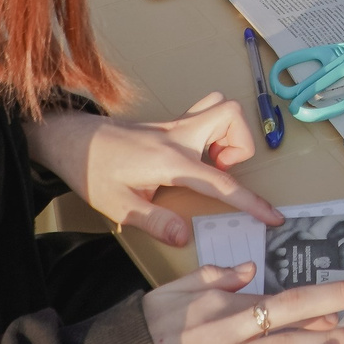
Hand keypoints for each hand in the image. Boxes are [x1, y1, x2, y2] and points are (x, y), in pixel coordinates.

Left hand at [26, 94, 283, 246]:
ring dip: (227, 132)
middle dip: (240, 143)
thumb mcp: (119, 205)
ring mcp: (174, 124)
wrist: (69, 139)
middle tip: (220, 170)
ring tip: (210, 162)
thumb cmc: (91, 171)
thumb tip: (186, 237)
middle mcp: (178, 135)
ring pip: (220, 105)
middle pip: (230, 114)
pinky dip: (212, 128)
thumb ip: (155, 222)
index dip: (251, 202)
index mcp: (170, 161)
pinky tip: (195, 154)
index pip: (221, 182)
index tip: (273, 217)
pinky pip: (204, 111)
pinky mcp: (169, 122)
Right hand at [143, 261, 343, 343]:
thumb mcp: (175, 291)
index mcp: (219, 301)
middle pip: (289, 311)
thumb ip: (212, 276)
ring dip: (324, 341)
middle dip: (336, 300)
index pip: (279, 295)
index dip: (319, 295)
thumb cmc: (149, 329)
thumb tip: (249, 270)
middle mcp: (226, 328)